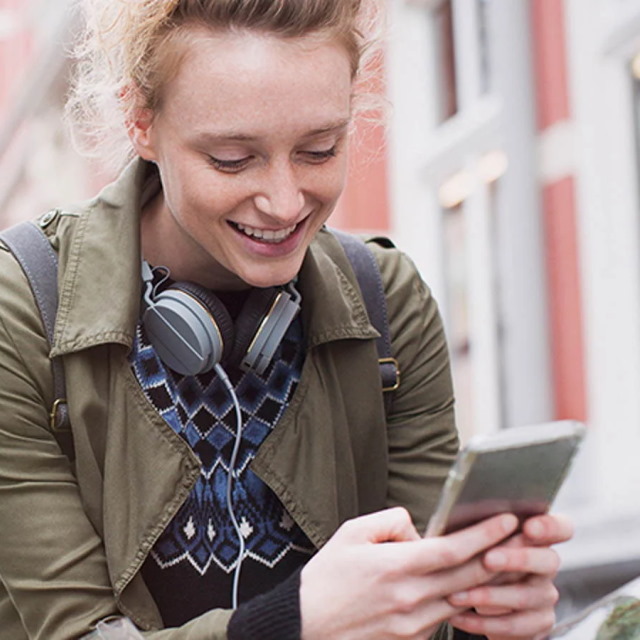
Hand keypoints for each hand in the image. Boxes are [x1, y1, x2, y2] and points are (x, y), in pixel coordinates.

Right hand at [300, 508, 518, 639]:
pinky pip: (447, 617)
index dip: (484, 534)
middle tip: (523, 538)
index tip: (507, 520)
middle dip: (500, 555)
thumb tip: (418, 530)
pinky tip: (473, 585)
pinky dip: (465, 600)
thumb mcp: (352, 533)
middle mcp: (410, 599)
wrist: (306, 625)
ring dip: (490, 581)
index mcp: (396, 568)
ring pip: (464, 599)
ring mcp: (414, 625)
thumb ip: (391, 523)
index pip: (452, 550)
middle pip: (468, 576)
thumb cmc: (326, 577)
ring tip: (508, 559)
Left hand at [447, 513, 573, 638]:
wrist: (484, 600)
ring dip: (489, 596)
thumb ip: (483, 531)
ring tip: (458, 595)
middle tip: (488, 559)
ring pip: (526, 596)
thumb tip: (465, 523)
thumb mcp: (480, 540)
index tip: (528, 527)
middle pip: (548, 561)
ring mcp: (545, 595)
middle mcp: (547, 565)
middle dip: (517, 559)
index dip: (550, 527)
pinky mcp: (539, 623)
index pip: (561, 528)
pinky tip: (458, 616)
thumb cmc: (477, 556)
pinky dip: (482, 622)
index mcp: (539, 537)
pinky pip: (514, 625)